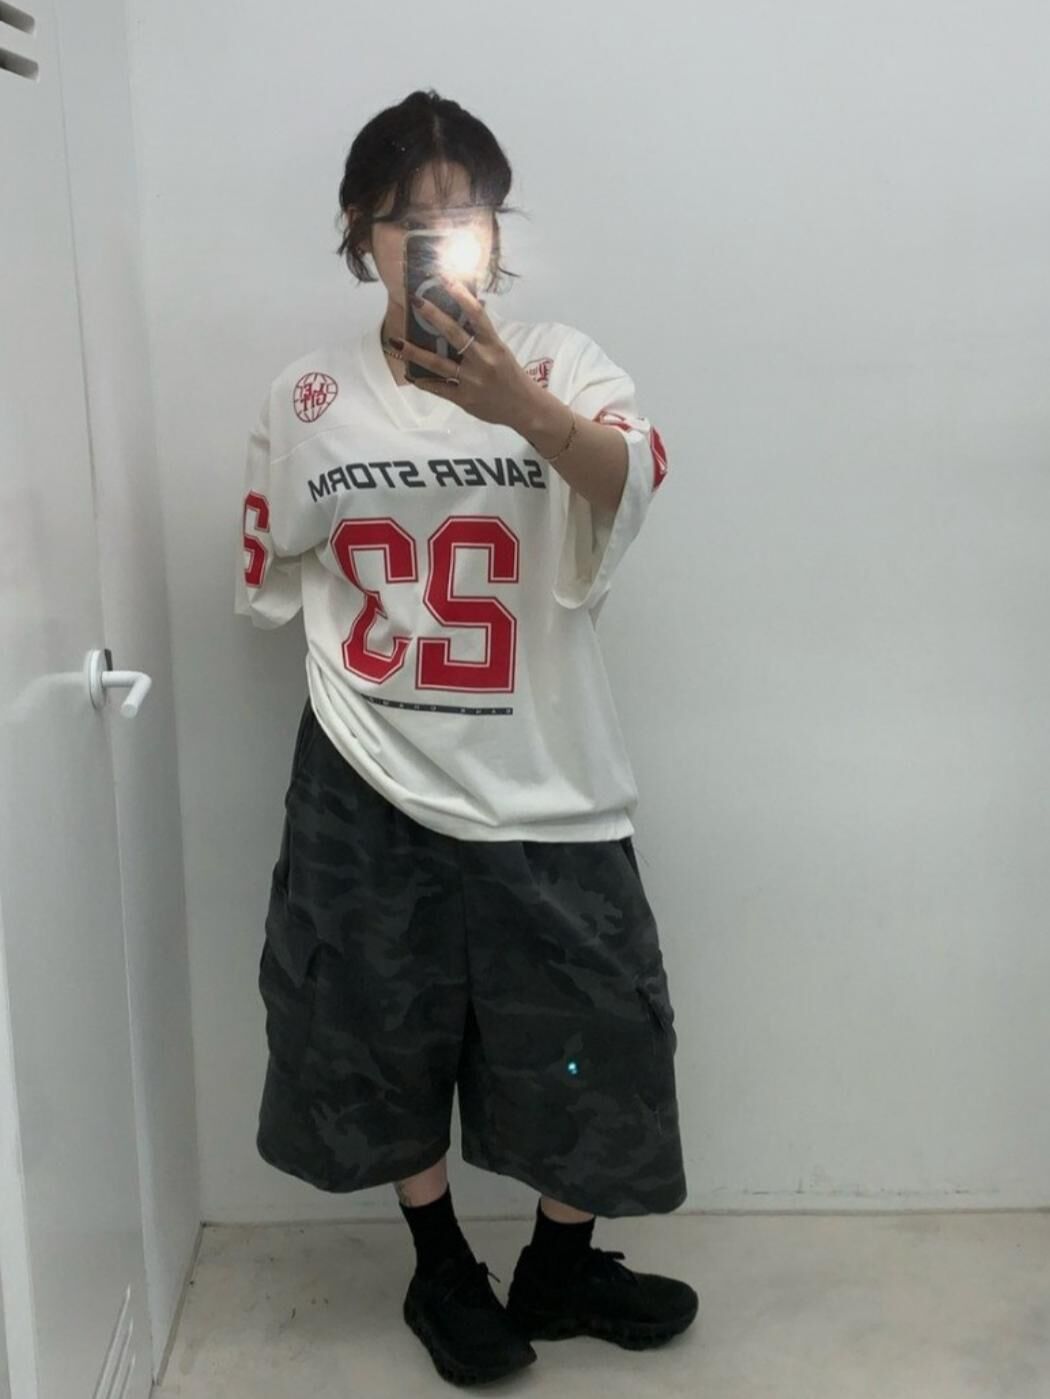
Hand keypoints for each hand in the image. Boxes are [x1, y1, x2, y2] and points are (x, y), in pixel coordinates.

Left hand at [395, 276, 536, 428]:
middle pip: (453, 334)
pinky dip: (422, 381)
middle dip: (433, 316)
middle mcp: (482, 361)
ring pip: (438, 364)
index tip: (447, 280)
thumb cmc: (512, 377)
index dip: (462, 296)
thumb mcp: (502, 352)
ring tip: (396, 342)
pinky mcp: (464, 399)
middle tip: (415, 302)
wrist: (524, 409)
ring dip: (414, 352)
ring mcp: (471, 381)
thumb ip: (484, 335)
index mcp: (494, 346)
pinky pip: (438, 388)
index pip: (477, 316)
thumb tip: (472, 307)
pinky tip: (409, 373)